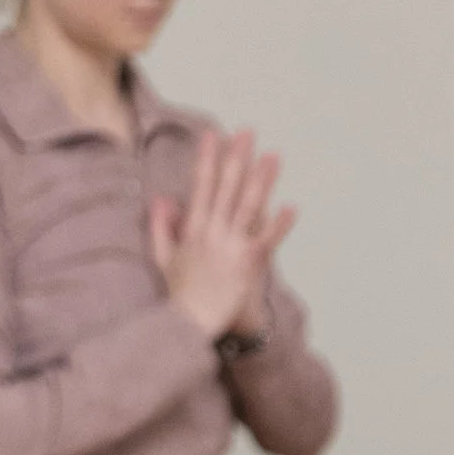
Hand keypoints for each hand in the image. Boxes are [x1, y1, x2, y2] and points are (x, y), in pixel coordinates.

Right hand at [150, 127, 294, 340]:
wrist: (190, 322)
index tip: (214, 135)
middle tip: (247, 132)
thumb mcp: (163, 256)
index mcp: (192, 228)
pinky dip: (279, 225)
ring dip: (262, 179)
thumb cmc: (179, 292)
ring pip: (248, 205)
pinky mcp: (247, 263)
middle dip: (237, 157)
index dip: (208, 158)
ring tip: (273, 156)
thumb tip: (161, 200)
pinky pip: (266, 240)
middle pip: (227, 187)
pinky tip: (292, 207)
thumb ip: (162, 226)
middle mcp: (211, 232)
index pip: (201, 185)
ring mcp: (230, 246)